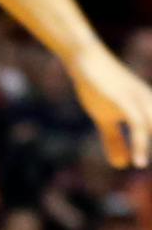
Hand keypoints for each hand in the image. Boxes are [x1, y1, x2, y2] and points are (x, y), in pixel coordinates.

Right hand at [71, 43, 151, 167]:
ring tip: (148, 169)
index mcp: (151, 109)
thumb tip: (121, 165)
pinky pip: (139, 126)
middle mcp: (151, 105)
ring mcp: (140, 102)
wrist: (85, 59)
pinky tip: (139, 162)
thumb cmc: (98, 86)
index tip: (150, 165)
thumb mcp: (105, 117)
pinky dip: (141, 145)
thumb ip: (114, 140)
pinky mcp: (125, 101)